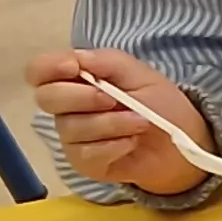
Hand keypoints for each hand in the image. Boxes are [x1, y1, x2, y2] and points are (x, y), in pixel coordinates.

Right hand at [27, 48, 211, 195]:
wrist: (181, 143)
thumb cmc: (159, 104)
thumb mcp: (141, 75)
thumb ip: (108, 63)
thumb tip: (77, 59)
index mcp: (77, 79)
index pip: (40, 70)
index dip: (49, 67)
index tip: (72, 67)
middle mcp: (67, 107)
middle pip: (47, 98)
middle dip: (82, 97)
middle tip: (114, 99)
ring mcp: (72, 136)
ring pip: (71, 127)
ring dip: (112, 123)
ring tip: (140, 122)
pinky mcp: (84, 161)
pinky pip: (86, 153)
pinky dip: (115, 146)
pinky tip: (132, 143)